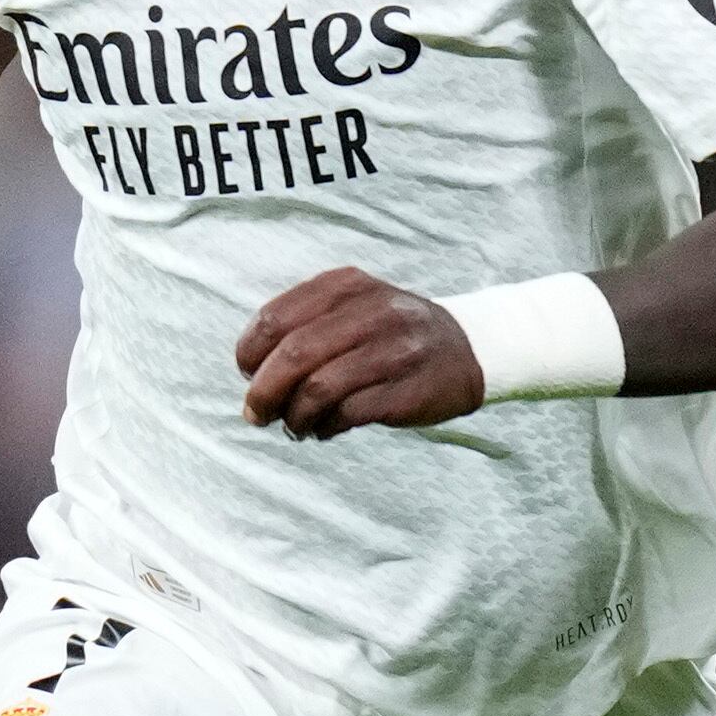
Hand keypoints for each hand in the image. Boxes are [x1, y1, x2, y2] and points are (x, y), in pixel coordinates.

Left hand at [235, 267, 486, 439]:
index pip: (274, 319)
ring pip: (318, 388)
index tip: (247, 373)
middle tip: (255, 414)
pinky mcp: (407, 390)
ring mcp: (392, 350)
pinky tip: (324, 429)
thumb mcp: (351, 306)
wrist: (467, 348)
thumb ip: (302, 325)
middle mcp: (370, 311)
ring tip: (294, 426)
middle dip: (263, 392)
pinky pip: (348, 413)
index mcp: (345, 285)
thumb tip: (251, 372)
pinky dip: (324, 427)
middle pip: (293, 354)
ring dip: (294, 416)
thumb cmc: (389, 334)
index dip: (249, 353)